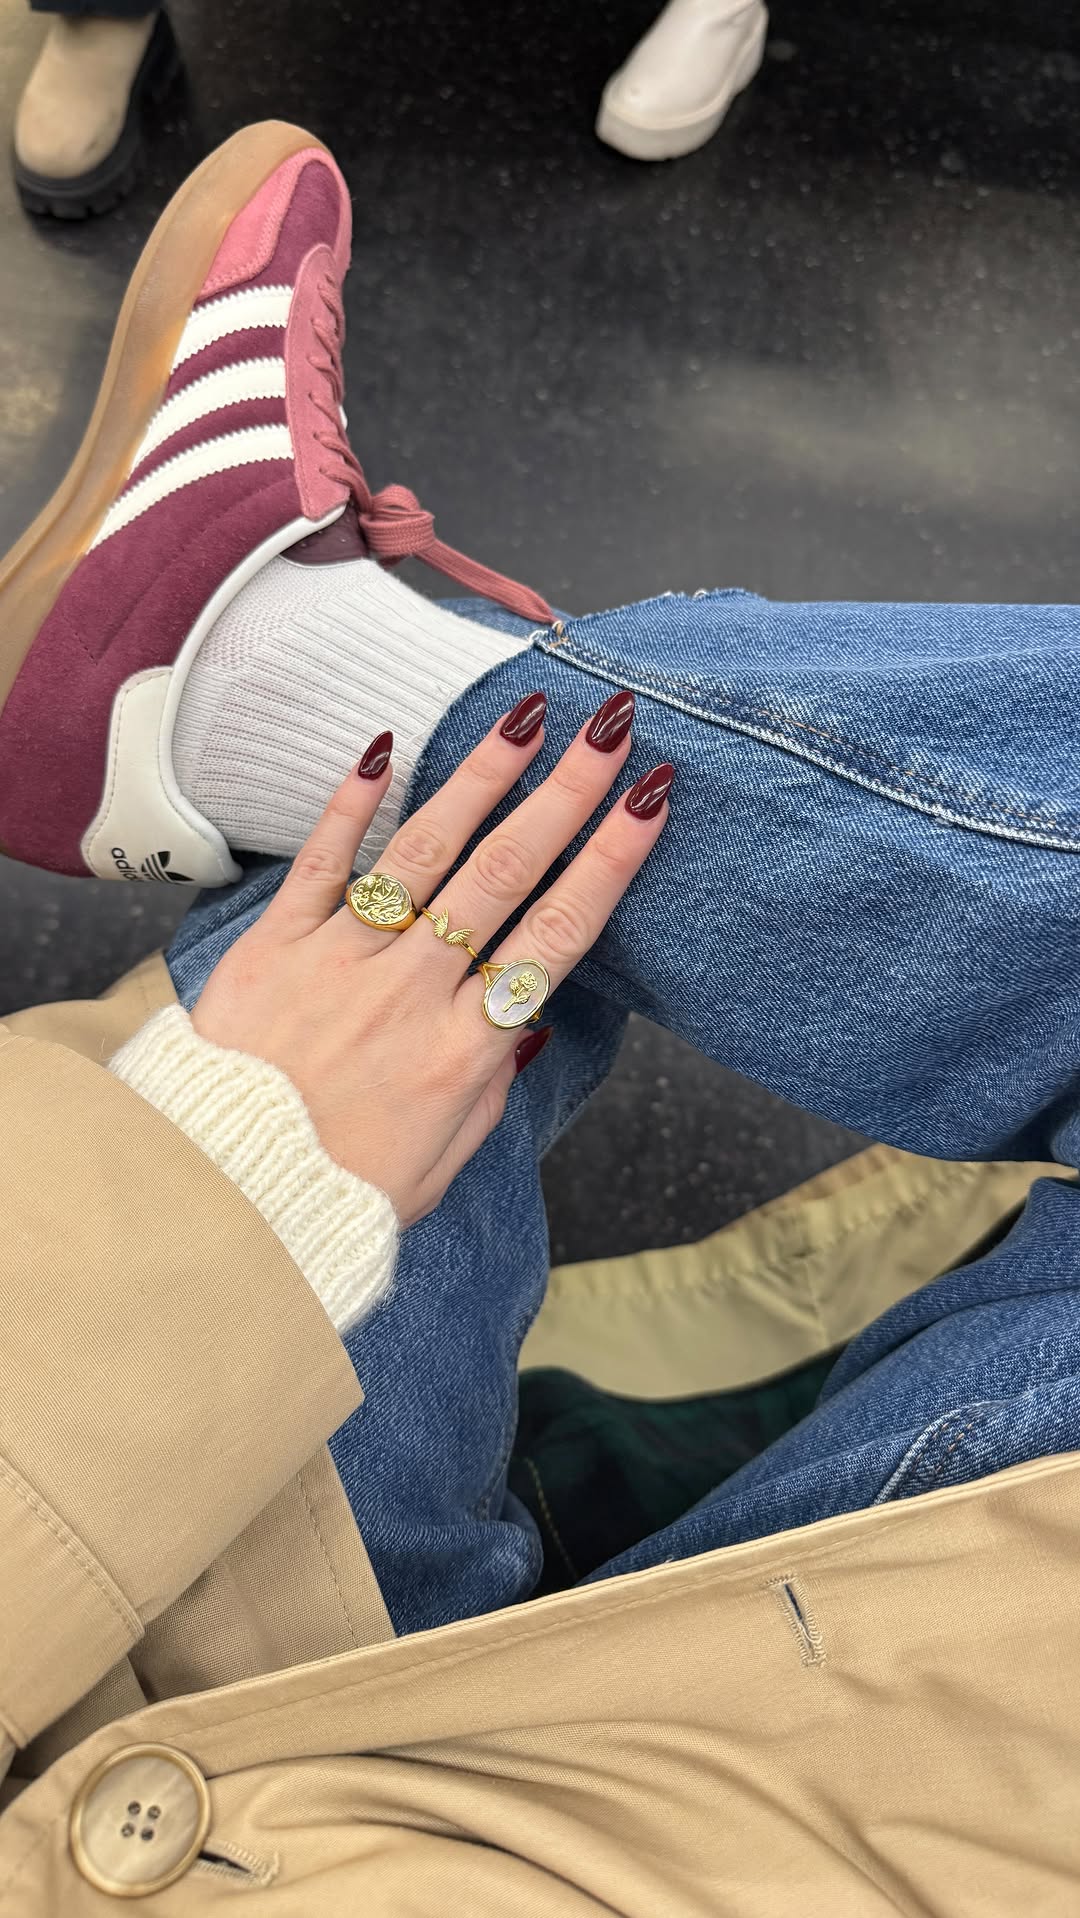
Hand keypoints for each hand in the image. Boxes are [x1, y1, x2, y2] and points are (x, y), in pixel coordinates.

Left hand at [191, 690, 671, 1225]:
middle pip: (504, 873)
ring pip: (422, 851)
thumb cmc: (336, 1195)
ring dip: (481, 776)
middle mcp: (411, 992)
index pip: (556, 936)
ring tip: (525, 716)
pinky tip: (386, 747)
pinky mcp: (273, 946)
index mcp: (463, 1050)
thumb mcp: (442, 1163)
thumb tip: (523, 1020)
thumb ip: (490, 1086)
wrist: (223, 1199)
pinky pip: (320, 861)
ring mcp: (340, 961)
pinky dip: (352, 802)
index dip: (609, 861)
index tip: (649, 799)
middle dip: (565, 794)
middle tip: (610, 728)